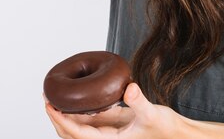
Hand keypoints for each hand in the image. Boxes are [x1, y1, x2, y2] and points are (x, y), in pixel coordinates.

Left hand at [45, 84, 184, 138]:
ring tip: (53, 95)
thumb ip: (139, 102)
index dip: (61, 120)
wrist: (178, 135)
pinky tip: (74, 96)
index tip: (49, 106)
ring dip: (65, 114)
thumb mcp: (153, 115)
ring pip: (79, 127)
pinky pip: (89, 119)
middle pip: (72, 133)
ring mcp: (108, 134)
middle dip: (57, 117)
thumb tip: (128, 89)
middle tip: (46, 97)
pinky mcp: (112, 125)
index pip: (78, 134)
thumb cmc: (167, 130)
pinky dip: (78, 110)